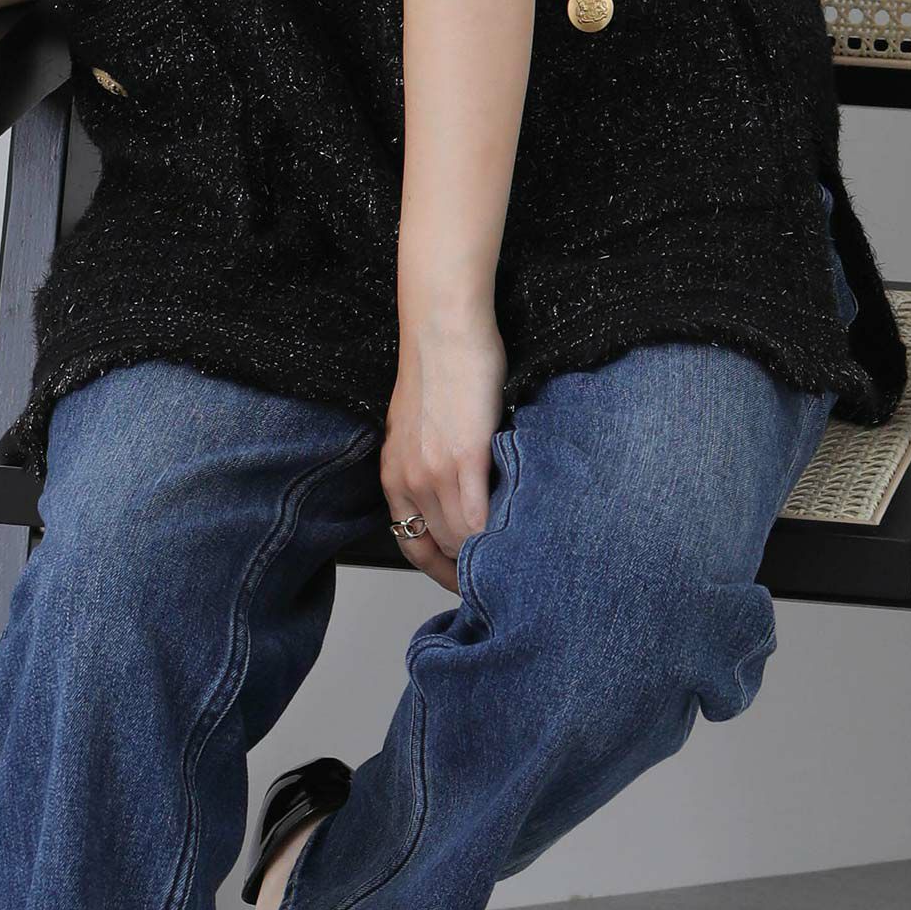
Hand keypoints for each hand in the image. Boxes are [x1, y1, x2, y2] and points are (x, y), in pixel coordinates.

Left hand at [382, 307, 508, 594]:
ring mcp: (433, 473)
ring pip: (460, 538)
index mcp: (394, 477)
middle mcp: (408, 481)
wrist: (444, 327)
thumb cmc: (439, 368)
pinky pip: (478, 516)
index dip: (439, 571)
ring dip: (486, 555)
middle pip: (440, 548)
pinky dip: (496, 534)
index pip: (412, 545)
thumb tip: (461, 497)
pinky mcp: (464, 457)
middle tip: (499, 580)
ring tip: (513, 562)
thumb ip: (431, 466)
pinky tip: (516, 537)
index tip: (463, 582)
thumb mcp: (419, 429)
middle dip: (467, 570)